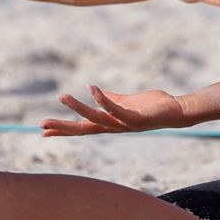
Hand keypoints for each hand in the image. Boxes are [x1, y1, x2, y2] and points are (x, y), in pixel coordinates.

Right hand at [40, 85, 188, 136]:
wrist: (177, 111)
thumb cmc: (153, 106)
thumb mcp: (127, 102)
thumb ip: (112, 99)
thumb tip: (97, 93)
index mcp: (110, 122)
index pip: (82, 127)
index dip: (63, 129)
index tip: (43, 131)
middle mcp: (114, 126)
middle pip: (83, 129)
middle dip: (62, 127)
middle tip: (42, 125)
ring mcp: (124, 124)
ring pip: (96, 119)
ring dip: (78, 108)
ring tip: (62, 96)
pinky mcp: (135, 119)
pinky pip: (115, 109)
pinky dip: (103, 99)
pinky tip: (92, 88)